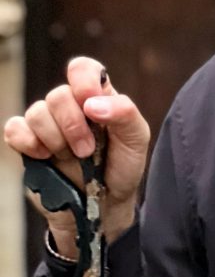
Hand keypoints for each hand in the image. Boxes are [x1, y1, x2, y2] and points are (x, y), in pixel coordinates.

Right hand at [3, 56, 149, 257]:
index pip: (82, 69)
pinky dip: (28, 142)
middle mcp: (70, 106)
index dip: (83, 81)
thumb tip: (92, 104)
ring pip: (36, 112)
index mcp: (97, 97)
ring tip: (71, 157)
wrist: (103, 207)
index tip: (91, 104)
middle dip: (73, 126)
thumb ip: (125, 113)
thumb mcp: (137, 139)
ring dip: (55, 139)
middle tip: (88, 149)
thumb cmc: (122, 167)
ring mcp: (47, 126)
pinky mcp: (28, 146)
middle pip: (57, 95)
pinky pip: (15, 129)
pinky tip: (44, 156)